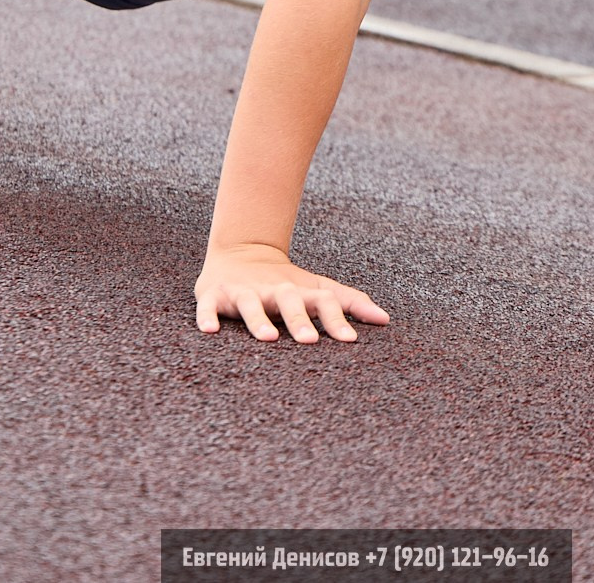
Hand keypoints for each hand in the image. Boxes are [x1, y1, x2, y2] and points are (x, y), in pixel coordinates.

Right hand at [195, 244, 390, 342]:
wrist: (240, 251)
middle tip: (309, 341)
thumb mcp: (317, 289)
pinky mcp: (214, 294)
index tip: (350, 339)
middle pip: (288, 301)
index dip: (336, 319)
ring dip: (258, 320)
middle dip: (299, 319)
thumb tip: (386, 319)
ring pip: (250, 303)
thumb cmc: (286, 283)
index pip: (322, 301)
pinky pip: (208, 306)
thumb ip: (349, 303)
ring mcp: (243, 291)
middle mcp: (273, 290)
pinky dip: (207, 315)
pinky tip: (210, 330)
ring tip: (268, 338)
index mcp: (300, 290)